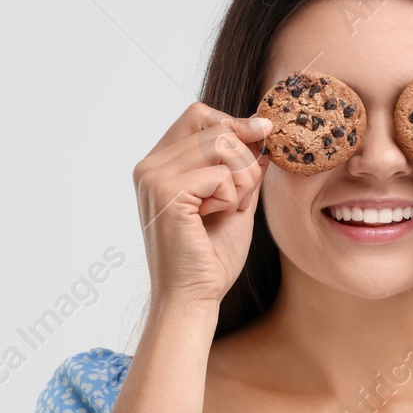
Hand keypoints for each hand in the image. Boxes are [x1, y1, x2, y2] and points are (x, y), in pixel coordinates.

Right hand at [132, 103, 270, 308]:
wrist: (193, 298)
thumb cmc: (210, 259)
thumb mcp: (234, 202)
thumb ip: (242, 168)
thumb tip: (261, 133)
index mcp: (159, 165)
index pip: (197, 114)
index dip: (233, 121)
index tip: (263, 133)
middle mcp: (149, 167)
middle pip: (213, 126)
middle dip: (243, 156)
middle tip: (241, 192)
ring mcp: (153, 178)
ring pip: (221, 145)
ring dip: (240, 177)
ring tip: (225, 207)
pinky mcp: (166, 194)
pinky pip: (220, 174)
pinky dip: (230, 197)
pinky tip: (212, 219)